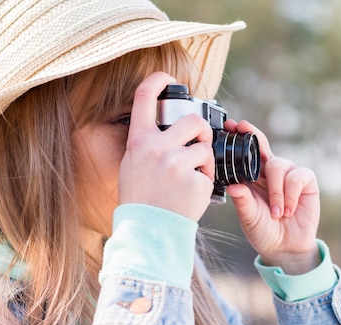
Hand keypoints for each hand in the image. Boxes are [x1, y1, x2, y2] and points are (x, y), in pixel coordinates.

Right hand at [117, 72, 214, 220]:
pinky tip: (190, 195)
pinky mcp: (196, 181)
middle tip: (200, 142)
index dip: (157, 80)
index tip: (168, 78)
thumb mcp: (132, 165)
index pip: (144, 97)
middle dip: (202, 130)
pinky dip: (204, 183)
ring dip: (204, 161)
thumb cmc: (141, 199)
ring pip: (205, 148)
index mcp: (139, 142)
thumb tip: (165, 127)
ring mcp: (178, 164)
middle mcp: (157, 148)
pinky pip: (208, 173)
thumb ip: (147, 144)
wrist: (148, 231)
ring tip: (192, 178)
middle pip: (193, 120)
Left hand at [225, 120, 320, 274]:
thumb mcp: (248, 216)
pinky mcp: (306, 182)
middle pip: (262, 145)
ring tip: (276, 213)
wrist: (285, 247)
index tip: (231, 125)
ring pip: (278, 166)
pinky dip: (291, 194)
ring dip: (276, 191)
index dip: (241, 137)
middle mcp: (271, 171)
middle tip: (243, 129)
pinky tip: (288, 210)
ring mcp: (289, 174)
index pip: (247, 151)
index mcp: (253, 176)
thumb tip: (233, 185)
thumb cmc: (264, 230)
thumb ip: (242, 200)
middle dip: (253, 135)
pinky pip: (297, 177)